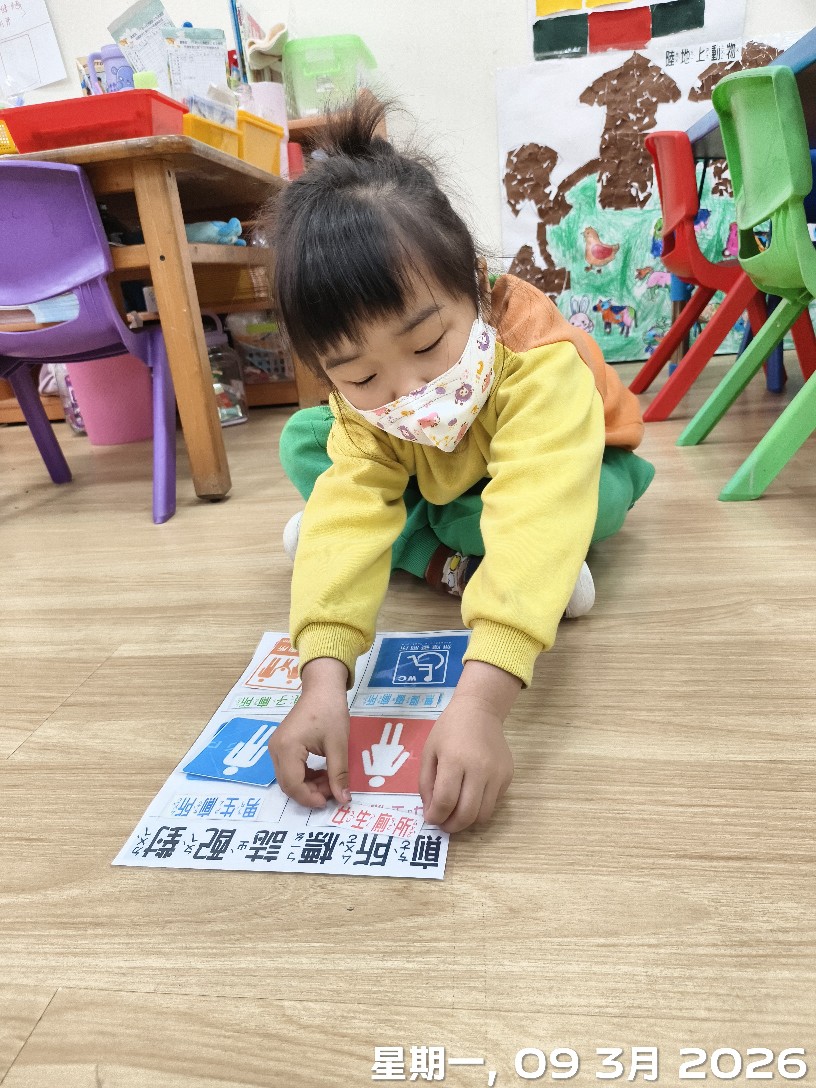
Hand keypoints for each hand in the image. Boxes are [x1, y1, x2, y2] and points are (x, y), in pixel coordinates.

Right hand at [268, 657, 350, 807]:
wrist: (322, 688)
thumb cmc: (330, 711)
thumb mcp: (338, 744)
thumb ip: (339, 773)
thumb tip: (343, 799)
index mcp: (286, 748)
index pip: (293, 784)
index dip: (310, 797)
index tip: (330, 800)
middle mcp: (275, 749)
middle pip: (288, 784)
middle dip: (310, 792)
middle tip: (333, 790)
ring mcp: (275, 747)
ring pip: (288, 779)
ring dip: (308, 785)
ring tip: (330, 780)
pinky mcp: (281, 745)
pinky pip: (289, 769)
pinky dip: (304, 776)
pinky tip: (322, 772)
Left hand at [419, 692, 514, 833]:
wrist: (479, 711)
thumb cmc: (449, 730)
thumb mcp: (429, 752)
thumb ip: (426, 784)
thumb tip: (431, 813)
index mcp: (454, 760)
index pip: (446, 801)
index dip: (435, 816)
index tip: (430, 818)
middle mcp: (479, 768)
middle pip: (467, 814)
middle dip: (452, 826)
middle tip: (443, 823)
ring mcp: (497, 773)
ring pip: (484, 815)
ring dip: (467, 821)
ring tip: (456, 813)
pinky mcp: (508, 775)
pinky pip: (494, 803)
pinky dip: (480, 807)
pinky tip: (471, 795)